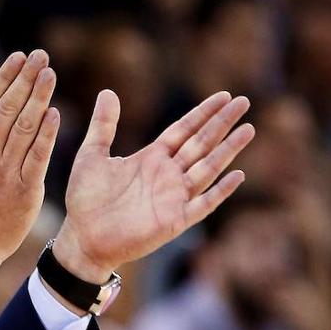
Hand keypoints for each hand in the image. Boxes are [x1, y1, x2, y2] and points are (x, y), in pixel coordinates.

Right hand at [0, 50, 59, 279]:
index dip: (4, 77)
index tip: (19, 57)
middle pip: (7, 109)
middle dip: (25, 79)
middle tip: (40, 55)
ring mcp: (3, 172)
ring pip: (23, 129)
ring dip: (38, 98)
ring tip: (50, 74)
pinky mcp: (24, 190)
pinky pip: (36, 158)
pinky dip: (46, 136)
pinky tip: (56, 114)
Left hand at [53, 90, 254, 280]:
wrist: (82, 238)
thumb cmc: (86, 199)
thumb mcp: (92, 155)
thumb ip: (103, 125)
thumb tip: (108, 91)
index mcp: (152, 158)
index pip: (184, 130)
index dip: (203, 113)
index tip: (223, 95)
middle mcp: (167, 175)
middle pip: (201, 143)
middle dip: (222, 123)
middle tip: (244, 101)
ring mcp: (174, 197)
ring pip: (208, 168)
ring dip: (228, 150)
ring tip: (248, 129)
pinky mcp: (175, 220)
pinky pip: (203, 204)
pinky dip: (220, 191)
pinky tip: (237, 175)